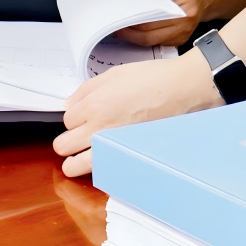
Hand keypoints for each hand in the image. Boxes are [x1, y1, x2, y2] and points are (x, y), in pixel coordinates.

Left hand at [52, 50, 222, 176]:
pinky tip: (106, 158)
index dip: (75, 116)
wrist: (183, 91)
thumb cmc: (153, 80)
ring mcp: (113, 147)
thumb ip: (86, 90)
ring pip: (74, 166)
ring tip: (82, 155)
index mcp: (94, 106)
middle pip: (62, 145)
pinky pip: (102, 171)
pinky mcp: (127, 158)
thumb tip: (70, 104)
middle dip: (68, 140)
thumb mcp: (114, 74)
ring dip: (74, 161)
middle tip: (78, 136)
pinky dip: (100, 167)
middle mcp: (99, 129)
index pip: (66, 119)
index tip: (84, 115)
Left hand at [114, 0, 213, 45]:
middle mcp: (185, 15)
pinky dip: (144, 40)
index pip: (152, 8)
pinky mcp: (182, 39)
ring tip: (120, 29)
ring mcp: (184, 30)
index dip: (133, 14)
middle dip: (129, 28)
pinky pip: (158, 43)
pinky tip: (134, 33)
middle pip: (150, 28)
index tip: (118, 13)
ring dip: (134, 36)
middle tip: (114, 24)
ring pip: (152, 39)